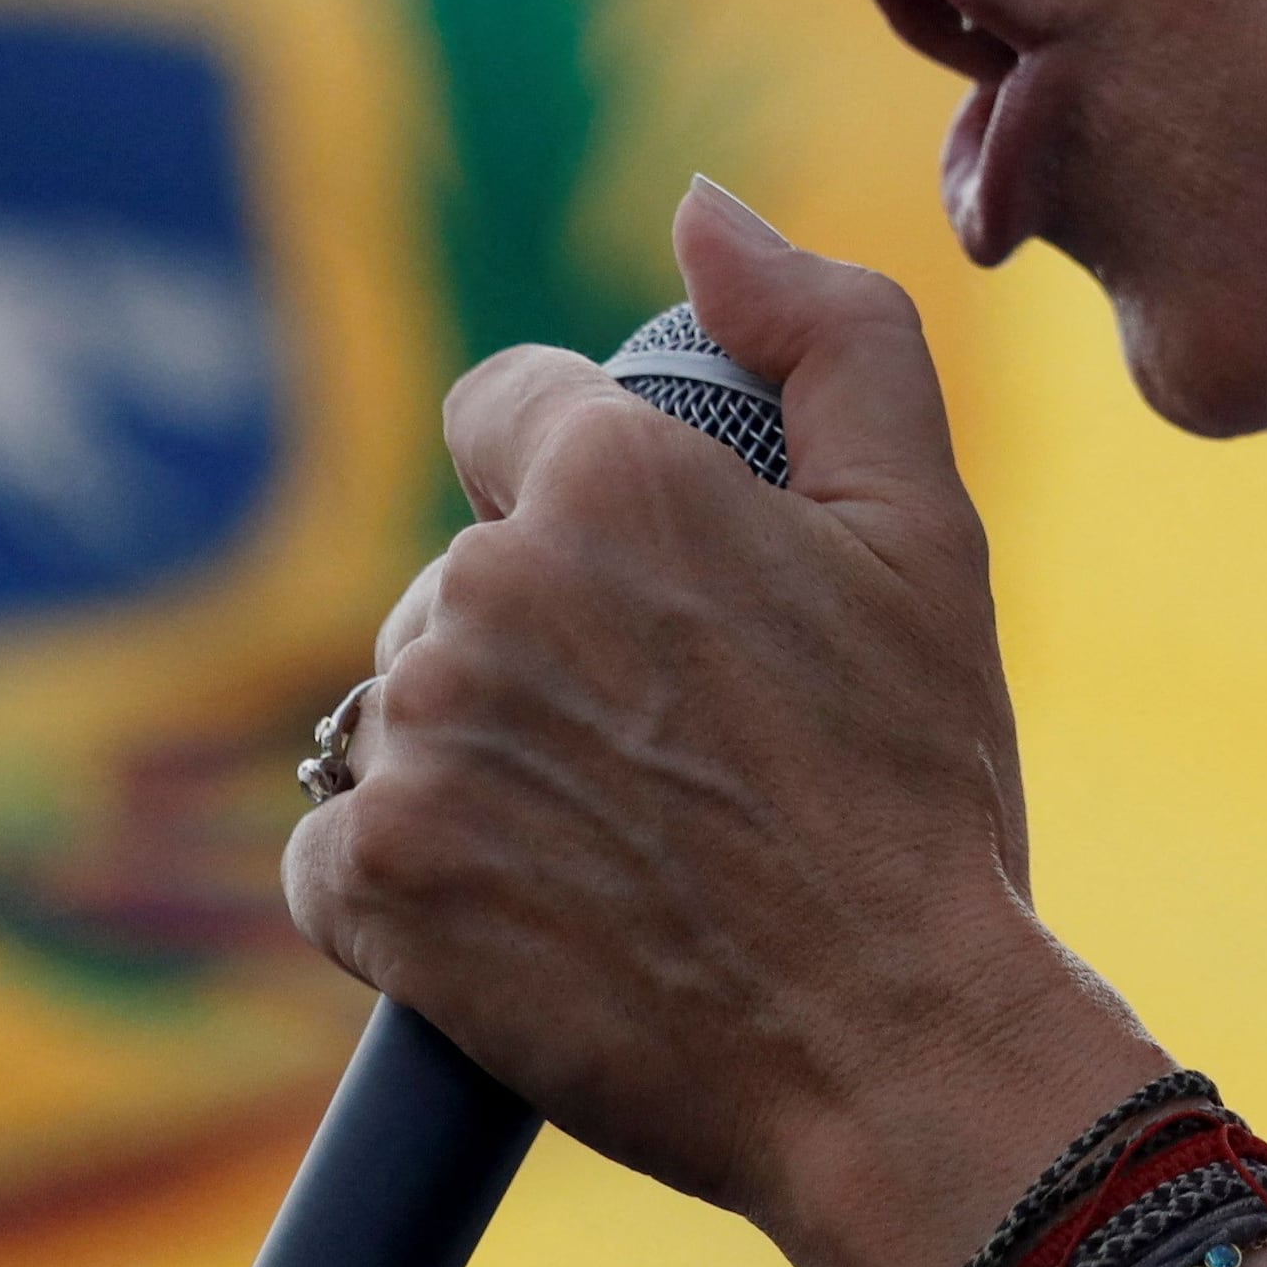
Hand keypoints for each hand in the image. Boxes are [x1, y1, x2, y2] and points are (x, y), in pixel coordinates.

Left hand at [282, 178, 1161, 1266]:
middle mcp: (488, 586)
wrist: (895, 1054)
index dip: (590, 503)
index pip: (504, 414)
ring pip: (407, 705)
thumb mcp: (926, 531)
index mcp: (612, 477)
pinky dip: (412, 885)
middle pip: (460, 575)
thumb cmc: (920, 793)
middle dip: (546, 645)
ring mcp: (417, 735)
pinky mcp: (371, 877)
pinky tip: (528, 917)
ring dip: (484, 761)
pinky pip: (340, 844)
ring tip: (620, 845)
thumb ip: (826, 329)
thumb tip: (702, 212)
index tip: (663, 607)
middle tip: (678, 754)